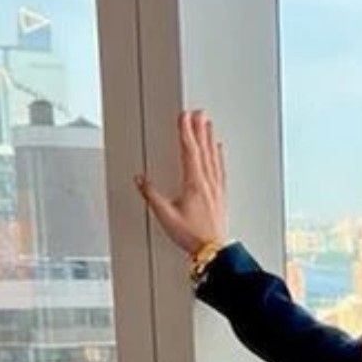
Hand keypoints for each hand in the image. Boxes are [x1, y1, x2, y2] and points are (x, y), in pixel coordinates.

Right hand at [133, 109, 227, 256]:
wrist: (213, 249)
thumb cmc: (191, 235)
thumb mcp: (165, 215)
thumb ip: (152, 195)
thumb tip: (141, 180)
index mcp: (194, 184)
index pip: (189, 151)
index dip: (186, 132)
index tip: (184, 117)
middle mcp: (208, 182)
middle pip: (203, 149)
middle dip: (199, 129)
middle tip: (198, 113)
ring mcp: (216, 187)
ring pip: (213, 156)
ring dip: (209, 138)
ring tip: (207, 124)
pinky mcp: (220, 193)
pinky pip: (220, 168)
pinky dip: (218, 155)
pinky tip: (218, 149)